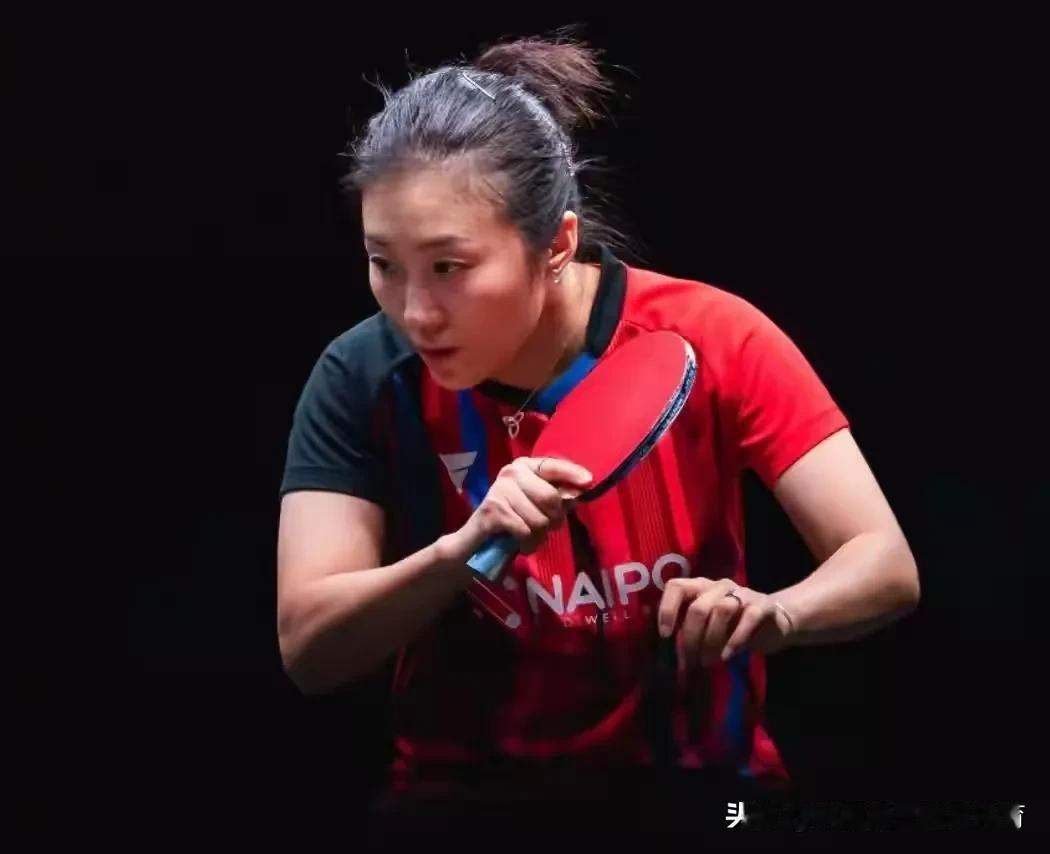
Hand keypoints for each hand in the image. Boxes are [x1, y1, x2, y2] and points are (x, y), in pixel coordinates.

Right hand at [439, 456, 592, 562]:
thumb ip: (556, 497)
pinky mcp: (493, 511)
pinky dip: (527, 544)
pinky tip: (518, 543)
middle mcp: (511, 473)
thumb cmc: (512, 521)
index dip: (572, 473)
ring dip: (539, 536)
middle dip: (554, 520)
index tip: (589, 481)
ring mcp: (500, 490)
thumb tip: (577, 494)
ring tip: (527, 536)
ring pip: (540, 519)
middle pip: (551, 498)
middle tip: (545, 528)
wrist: (475, 542)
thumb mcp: (536, 506)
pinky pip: (526, 531)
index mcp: (524, 466)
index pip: (553, 466)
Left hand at [656, 577, 795, 667]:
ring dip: (711, 640)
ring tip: (707, 662)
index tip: (665, 635)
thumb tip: (659, 640)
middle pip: (698, 607)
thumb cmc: (732, 625)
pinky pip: (749, 618)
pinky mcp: (764, 605)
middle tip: (690, 661)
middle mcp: (719, 586)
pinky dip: (736, 639)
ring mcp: (743, 593)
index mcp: (700, 586)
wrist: (777, 622)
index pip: (676, 586)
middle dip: (690, 637)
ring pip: (721, 610)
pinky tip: (728, 655)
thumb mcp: (706, 624)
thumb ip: (685, 626)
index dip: (667, 609)